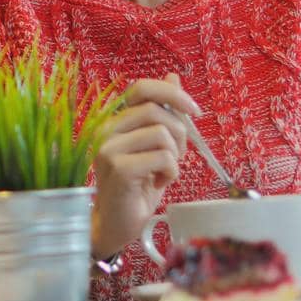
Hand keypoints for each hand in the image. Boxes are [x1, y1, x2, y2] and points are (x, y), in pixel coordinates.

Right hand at [91, 74, 199, 258]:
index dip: (172, 93)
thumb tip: (172, 76)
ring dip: (175, 156)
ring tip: (164, 172)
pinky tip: (159, 183)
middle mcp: (107, 130)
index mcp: (114, 121)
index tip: (194, 112)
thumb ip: (161, 113)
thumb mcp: (154, 146)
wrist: (117, 224)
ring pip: (162, 133)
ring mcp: (109, 148)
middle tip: (177, 157)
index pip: (141, 88)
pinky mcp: (119, 168)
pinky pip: (162, 157)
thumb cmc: (137, 186)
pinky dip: (171, 172)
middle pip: (157, 111)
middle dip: (180, 134)